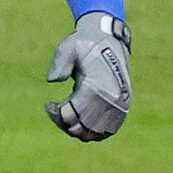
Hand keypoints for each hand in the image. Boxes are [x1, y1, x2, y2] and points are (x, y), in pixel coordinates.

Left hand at [46, 13, 131, 140]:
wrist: (110, 38)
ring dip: (78, 130)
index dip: (56, 114)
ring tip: (68, 116)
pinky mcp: (123, 106)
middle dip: (65, 123)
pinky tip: (81, 120)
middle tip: (56, 110)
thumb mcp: (69, 47)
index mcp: (96, 85)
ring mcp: (120, 104)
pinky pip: (108, 131)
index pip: (73, 114)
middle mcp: (111, 98)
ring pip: (95, 133)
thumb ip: (60, 63)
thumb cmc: (85, 43)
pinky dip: (93, 131)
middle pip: (82, 128)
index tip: (49, 104)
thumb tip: (52, 80)